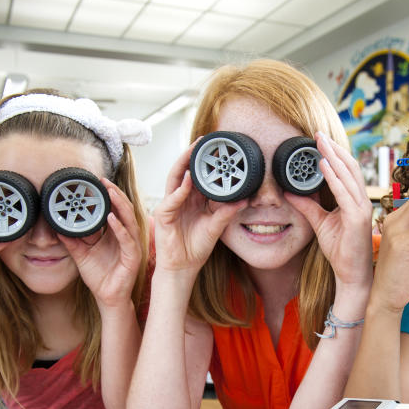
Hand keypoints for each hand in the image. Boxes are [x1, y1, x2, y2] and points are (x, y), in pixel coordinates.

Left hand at [60, 179, 142, 308]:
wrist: (106, 297)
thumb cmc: (99, 276)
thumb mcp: (80, 254)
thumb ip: (71, 240)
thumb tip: (56, 227)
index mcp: (114, 234)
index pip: (114, 210)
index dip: (108, 196)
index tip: (97, 182)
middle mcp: (125, 237)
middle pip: (123, 210)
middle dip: (115, 194)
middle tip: (104, 181)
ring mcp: (130, 246)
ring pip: (128, 220)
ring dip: (120, 205)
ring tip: (110, 192)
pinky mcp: (132, 257)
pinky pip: (127, 239)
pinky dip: (120, 228)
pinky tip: (112, 218)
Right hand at [153, 141, 246, 275]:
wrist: (182, 267)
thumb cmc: (195, 248)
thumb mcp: (215, 228)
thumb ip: (226, 213)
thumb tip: (244, 200)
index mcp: (193, 200)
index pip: (198, 176)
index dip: (205, 163)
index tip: (217, 150)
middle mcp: (181, 198)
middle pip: (185, 171)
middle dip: (192, 155)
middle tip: (204, 141)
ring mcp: (171, 205)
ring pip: (175, 178)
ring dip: (183, 164)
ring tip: (192, 151)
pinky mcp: (163, 215)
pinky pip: (171, 200)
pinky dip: (179, 190)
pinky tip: (187, 181)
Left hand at [285, 131, 372, 288]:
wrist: (351, 274)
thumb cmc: (341, 250)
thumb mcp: (319, 223)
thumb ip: (307, 206)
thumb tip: (290, 193)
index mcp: (354, 200)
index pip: (346, 170)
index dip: (334, 153)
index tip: (319, 140)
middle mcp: (361, 201)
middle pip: (349, 167)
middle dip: (333, 148)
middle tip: (317, 134)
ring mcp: (362, 209)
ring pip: (348, 175)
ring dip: (333, 157)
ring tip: (320, 143)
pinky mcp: (358, 219)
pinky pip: (345, 193)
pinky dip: (334, 178)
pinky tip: (324, 166)